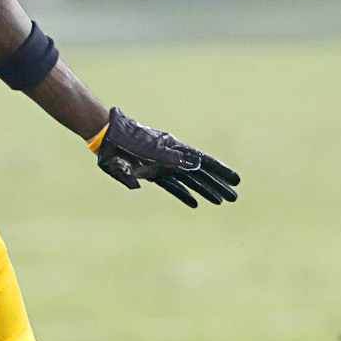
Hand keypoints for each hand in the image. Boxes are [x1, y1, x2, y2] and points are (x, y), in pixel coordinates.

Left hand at [92, 108, 239, 207]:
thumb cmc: (125, 140)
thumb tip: (193, 165)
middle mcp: (172, 158)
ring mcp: (163, 166)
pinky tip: (196, 203)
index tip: (236, 179)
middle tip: (235, 197)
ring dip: (205, 191)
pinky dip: (184, 194)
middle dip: (218, 185)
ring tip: (222, 201)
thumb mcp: (147, 148)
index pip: (203, 162)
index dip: (220, 171)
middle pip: (201, 173)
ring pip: (189, 181)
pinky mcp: (151, 173)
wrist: (104, 136)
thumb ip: (169, 157)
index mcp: (174, 149)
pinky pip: (172, 186)